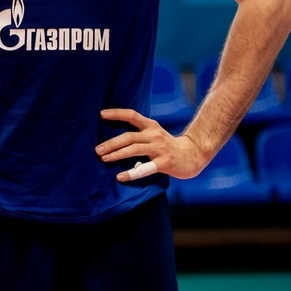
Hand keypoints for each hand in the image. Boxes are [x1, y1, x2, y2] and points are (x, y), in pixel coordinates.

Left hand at [97, 108, 211, 181]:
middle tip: (97, 149)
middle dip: (112, 142)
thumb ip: (138, 134)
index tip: (101, 114)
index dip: (117, 113)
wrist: (193, 155)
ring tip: (104, 158)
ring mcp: (160, 149)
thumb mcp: (154, 134)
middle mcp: (154, 135)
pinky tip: (120, 176)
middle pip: (129, 136)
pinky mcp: (164, 163)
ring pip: (134, 149)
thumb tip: (112, 139)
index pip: (132, 115)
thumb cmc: (167, 146)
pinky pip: (145, 168)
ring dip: (117, 154)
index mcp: (151, 126)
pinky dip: (131, 173)